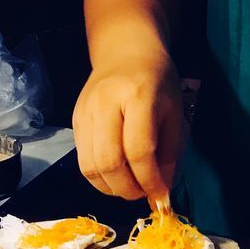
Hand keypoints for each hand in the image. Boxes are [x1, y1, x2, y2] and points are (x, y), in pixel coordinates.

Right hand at [72, 51, 182, 200]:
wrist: (125, 52)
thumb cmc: (157, 82)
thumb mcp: (174, 113)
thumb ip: (169, 155)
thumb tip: (161, 195)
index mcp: (137, 96)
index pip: (139, 151)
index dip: (150, 181)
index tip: (160, 196)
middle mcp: (106, 103)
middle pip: (109, 162)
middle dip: (128, 189)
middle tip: (143, 194)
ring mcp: (85, 112)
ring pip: (90, 166)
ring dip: (111, 188)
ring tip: (129, 187)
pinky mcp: (74, 121)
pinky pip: (82, 160)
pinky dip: (100, 178)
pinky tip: (116, 177)